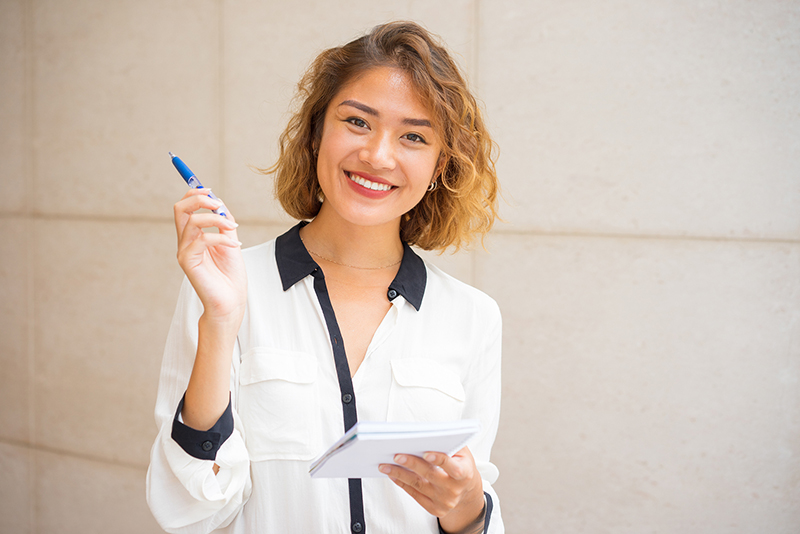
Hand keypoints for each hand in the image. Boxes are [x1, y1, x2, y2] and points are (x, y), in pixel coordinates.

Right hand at [174, 188, 246, 321]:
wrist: (231, 301)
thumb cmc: (230, 276)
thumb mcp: (230, 242)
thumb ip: (224, 223)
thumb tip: (220, 204)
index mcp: (193, 236)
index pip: (185, 208)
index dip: (194, 193)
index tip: (211, 190)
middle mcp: (185, 242)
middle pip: (180, 209)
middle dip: (199, 199)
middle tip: (218, 204)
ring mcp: (184, 252)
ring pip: (192, 221)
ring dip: (217, 219)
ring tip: (233, 228)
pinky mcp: (188, 262)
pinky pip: (202, 239)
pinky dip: (221, 237)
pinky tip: (235, 244)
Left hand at [379, 447, 484, 532]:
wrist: (466, 492)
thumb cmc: (462, 466)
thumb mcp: (463, 453)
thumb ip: (450, 443)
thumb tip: (430, 433)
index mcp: (463, 474)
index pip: (451, 467)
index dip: (439, 459)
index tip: (425, 452)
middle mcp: (453, 489)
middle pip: (429, 475)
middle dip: (412, 464)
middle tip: (396, 455)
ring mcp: (444, 501)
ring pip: (418, 485)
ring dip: (400, 474)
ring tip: (385, 465)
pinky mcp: (434, 508)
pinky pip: (415, 495)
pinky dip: (402, 484)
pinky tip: (393, 475)